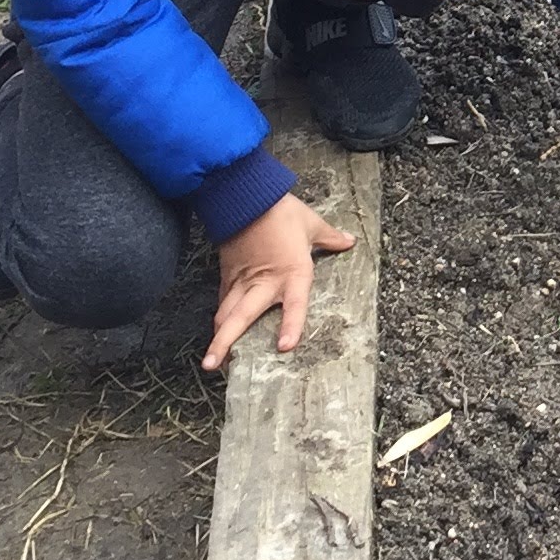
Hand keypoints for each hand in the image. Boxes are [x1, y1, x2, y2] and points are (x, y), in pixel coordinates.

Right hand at [204, 190, 357, 371]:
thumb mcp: (311, 224)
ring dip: (217, 336)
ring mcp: (242, 280)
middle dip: (224, 342)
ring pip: (225, 312)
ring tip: (211, 360)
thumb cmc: (280, 211)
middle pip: (240, 316)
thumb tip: (349, 242)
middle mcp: (264, 281)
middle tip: (214, 365)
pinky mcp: (228, 275)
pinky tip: (218, 332)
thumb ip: (331, 238)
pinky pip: (223, 301)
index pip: (294, 303)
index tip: (284, 347)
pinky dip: (220, 318)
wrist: (246, 194)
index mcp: (292, 271)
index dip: (290, 324)